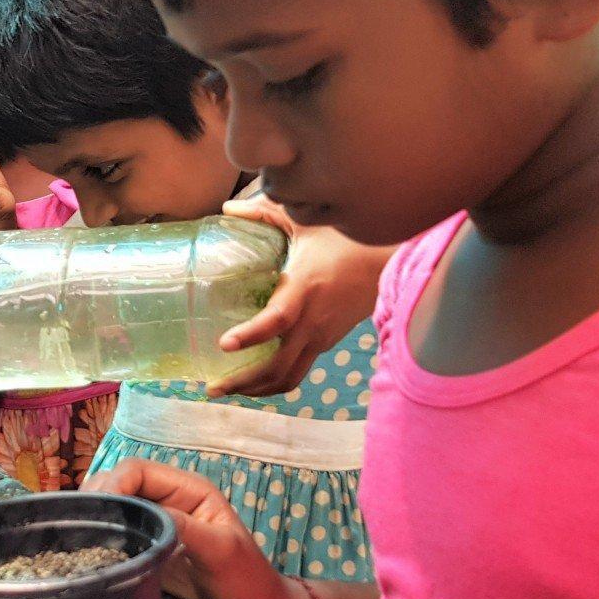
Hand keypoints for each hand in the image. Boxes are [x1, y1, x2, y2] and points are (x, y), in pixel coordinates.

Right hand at [82, 460, 300, 598]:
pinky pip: (118, 535)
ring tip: (75, 537)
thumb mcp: (219, 550)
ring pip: (115, 509)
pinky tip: (86, 552)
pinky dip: (100, 539)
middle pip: (120, 485)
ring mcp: (156, 526)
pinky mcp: (148, 550)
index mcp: (188, 490)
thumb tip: (141, 515)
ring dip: (95, 517)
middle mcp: (168, 502)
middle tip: (75, 526)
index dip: (113, 484)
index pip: (138, 471)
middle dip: (97, 499)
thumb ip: (184, 527)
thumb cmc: (246, 581)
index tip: (95, 511)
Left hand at [208, 196, 392, 397]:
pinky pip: (298, 371)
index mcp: (304, 290)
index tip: (224, 345)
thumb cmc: (343, 239)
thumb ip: (263, 213)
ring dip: (257, 389)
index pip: (277, 320)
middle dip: (243, 382)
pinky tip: (255, 378)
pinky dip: (274, 380)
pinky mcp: (326, 343)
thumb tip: (227, 207)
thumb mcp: (304, 221)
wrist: (387, 262)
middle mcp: (312, 322)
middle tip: (212, 388)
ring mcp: (321, 337)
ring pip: (289, 378)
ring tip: (229, 390)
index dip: (251, 335)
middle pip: (278, 367)